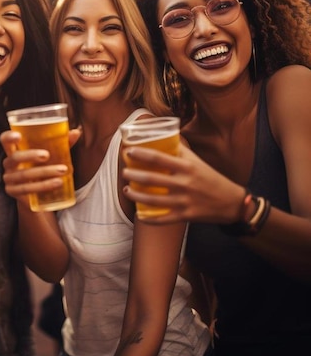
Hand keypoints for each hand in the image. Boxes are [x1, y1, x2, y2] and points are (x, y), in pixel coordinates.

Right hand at [0, 128, 80, 203]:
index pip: (5, 140)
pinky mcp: (13, 193)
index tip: (19, 136)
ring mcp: (9, 179)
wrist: (36, 195)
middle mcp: (8, 164)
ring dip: (44, 172)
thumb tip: (77, 131)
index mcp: (14, 150)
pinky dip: (43, 186)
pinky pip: (27, 189)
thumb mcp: (50, 154)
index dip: (9, 137)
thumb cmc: (42, 167)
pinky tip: (57, 183)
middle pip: (15, 157)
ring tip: (63, 170)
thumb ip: (61, 143)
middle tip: (47, 155)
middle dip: (31, 155)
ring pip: (24, 175)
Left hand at [121, 143, 245, 223]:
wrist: (231, 202)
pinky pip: (163, 218)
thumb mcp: (197, 161)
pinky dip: (149, 218)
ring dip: (136, 195)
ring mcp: (184, 201)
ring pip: (154, 200)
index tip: (128, 151)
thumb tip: (163, 136)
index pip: (159, 158)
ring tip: (126, 190)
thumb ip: (180, 150)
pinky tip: (139, 214)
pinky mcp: (186, 216)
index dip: (141, 154)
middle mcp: (185, 184)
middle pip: (152, 179)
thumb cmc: (210, 178)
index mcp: (187, 167)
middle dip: (134, 175)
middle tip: (124, 172)